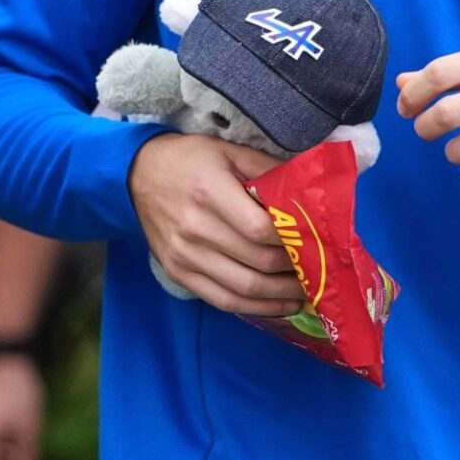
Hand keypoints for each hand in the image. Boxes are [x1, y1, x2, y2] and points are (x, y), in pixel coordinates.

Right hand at [126, 134, 304, 316]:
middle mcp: (195, 229)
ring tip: (306, 292)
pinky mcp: (178, 273)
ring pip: (242, 288)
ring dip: (280, 296)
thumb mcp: (230, 151)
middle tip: (318, 268)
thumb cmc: (191, 159)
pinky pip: (221, 300)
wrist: (140, 174)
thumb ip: (268, 170)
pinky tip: (278, 305)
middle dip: (294, 269)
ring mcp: (184, 256)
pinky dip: (254, 308)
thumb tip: (307, 192)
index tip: (315, 240)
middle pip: (257, 261)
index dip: (292, 239)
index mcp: (211, 193)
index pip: (260, 229)